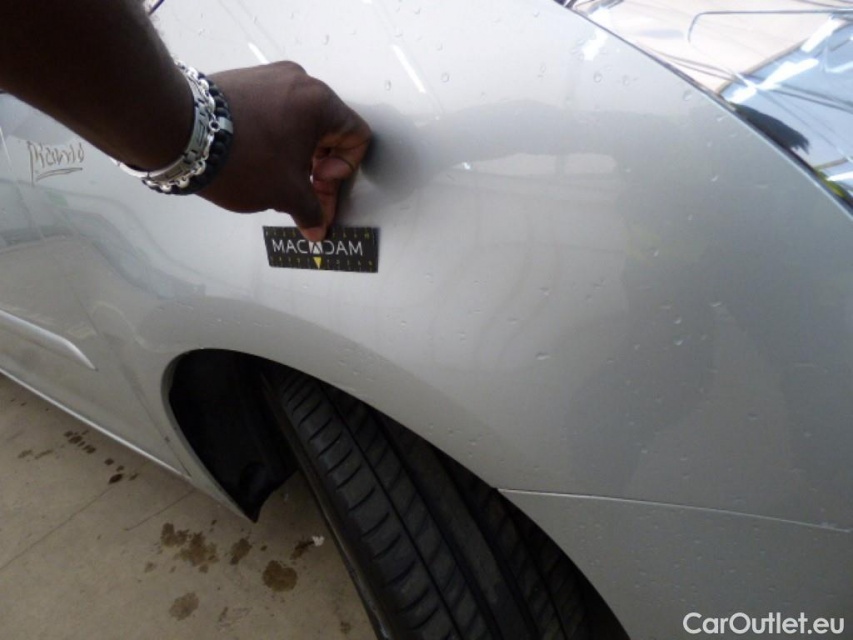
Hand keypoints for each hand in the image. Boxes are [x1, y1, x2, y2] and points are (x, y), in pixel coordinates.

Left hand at [201, 62, 370, 240]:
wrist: (179, 131)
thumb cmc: (241, 158)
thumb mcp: (285, 192)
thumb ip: (311, 210)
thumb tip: (317, 227)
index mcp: (320, 103)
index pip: (357, 137)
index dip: (344, 170)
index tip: (318, 184)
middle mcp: (299, 81)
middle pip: (328, 130)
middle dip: (318, 167)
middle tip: (301, 191)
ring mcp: (269, 77)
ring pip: (299, 122)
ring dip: (296, 154)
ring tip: (273, 178)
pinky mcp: (244, 81)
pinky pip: (274, 112)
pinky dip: (274, 138)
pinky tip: (254, 160)